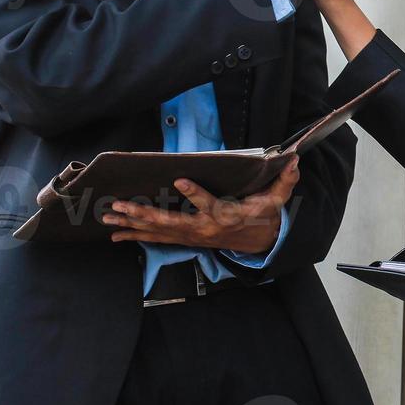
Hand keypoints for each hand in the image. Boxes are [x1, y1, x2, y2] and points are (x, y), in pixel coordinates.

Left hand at [102, 159, 298, 253]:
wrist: (260, 243)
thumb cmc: (264, 216)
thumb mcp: (277, 199)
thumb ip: (285, 181)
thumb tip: (295, 161)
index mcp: (225, 215)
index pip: (210, 204)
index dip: (195, 193)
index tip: (180, 179)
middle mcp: (204, 229)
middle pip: (171, 222)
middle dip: (144, 214)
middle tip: (122, 206)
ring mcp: (192, 236)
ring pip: (158, 231)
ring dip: (132, 224)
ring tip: (109, 217)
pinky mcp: (186, 239)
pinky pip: (157, 238)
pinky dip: (136, 236)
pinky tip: (116, 234)